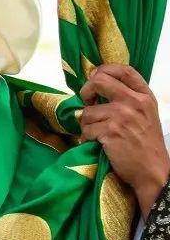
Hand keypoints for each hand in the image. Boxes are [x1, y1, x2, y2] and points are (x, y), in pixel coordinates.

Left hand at [80, 64, 169, 215]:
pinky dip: (87, 138)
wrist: (152, 170)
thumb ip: (129, 98)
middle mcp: (134, 102)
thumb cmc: (146, 143)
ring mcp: (122, 116)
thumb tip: (98, 84)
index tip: (95, 77)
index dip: (104, 69)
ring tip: (99, 135)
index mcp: (144, 96)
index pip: (124, 70)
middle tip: (87, 102)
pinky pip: (86, 130)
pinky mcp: (110, 131)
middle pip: (99, 81)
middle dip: (86, 91)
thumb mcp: (146, 114)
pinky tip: (98, 144)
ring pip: (87, 112)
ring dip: (87, 125)